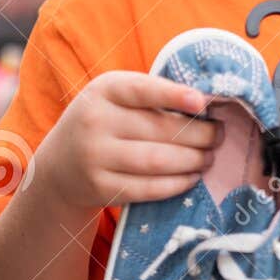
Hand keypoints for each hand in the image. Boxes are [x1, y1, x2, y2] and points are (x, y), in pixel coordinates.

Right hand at [40, 71, 218, 208]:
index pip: (142, 90)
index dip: (174, 95)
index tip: (202, 102)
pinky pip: (149, 188)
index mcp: (103, 91)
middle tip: (219, 135)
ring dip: (193, 160)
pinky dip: (177, 184)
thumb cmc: (103, 122)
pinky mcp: (101, 188)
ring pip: (158, 161)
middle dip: (199, 134)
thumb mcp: (114, 97)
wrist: (60, 166)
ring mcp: (95, 157)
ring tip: (209, 157)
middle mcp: (95, 121)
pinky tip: (191, 177)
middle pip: (159, 129)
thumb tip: (205, 104)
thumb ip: (150, 95)